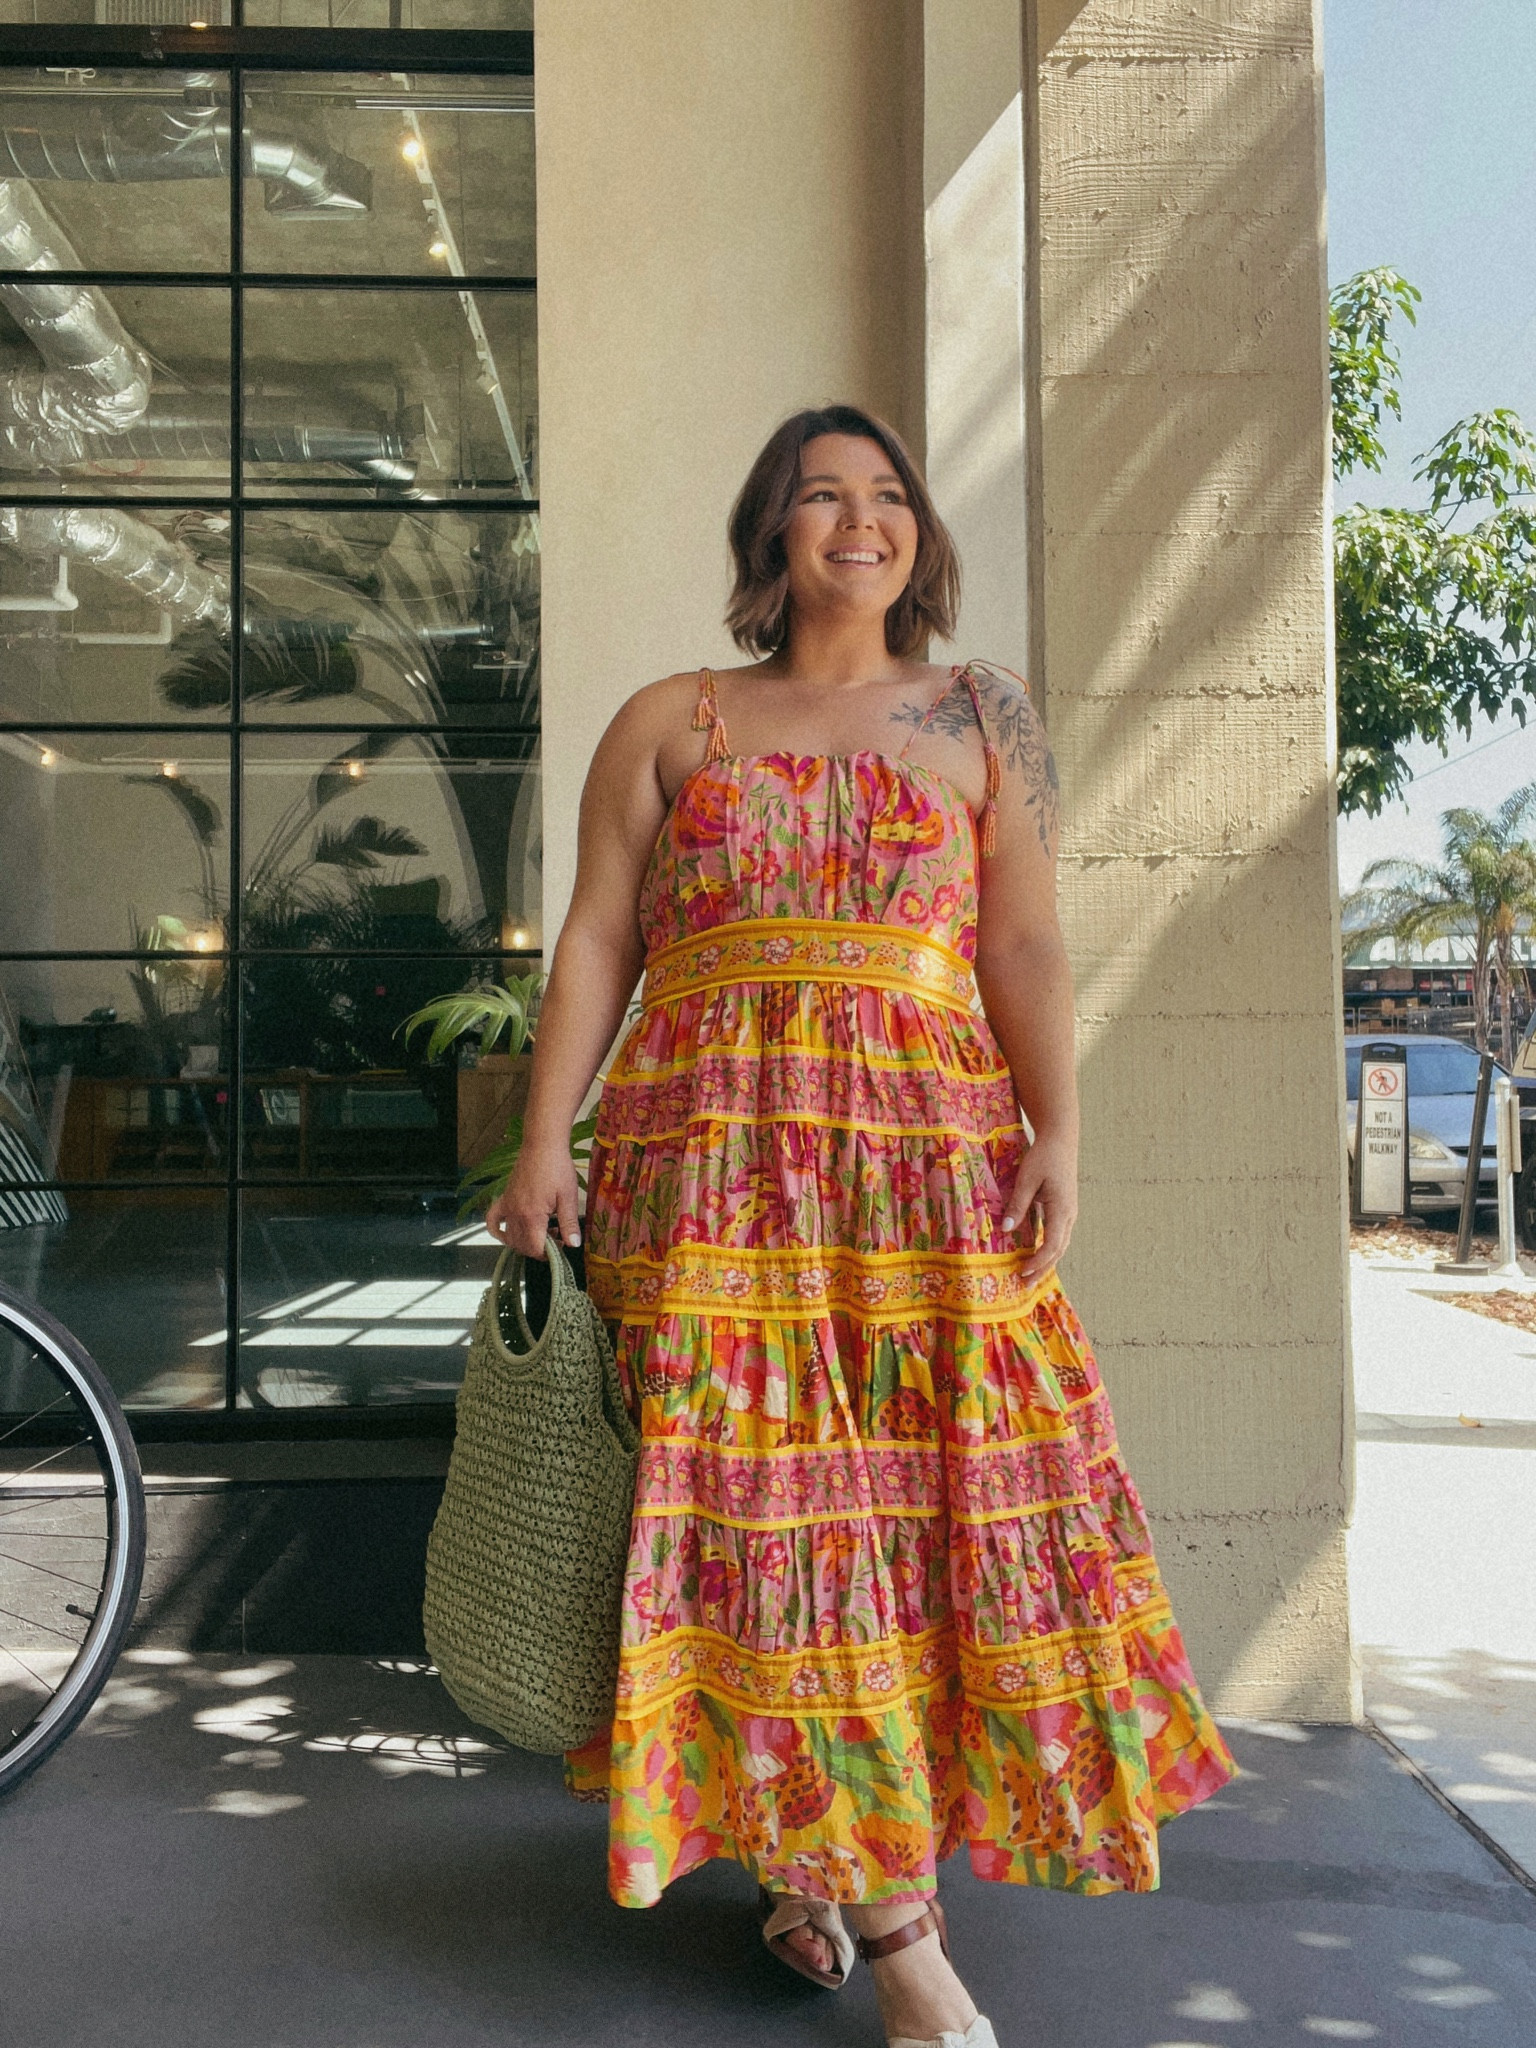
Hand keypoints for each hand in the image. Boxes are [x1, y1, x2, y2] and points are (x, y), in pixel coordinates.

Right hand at [484, 1139, 583, 1258]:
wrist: (542, 1145)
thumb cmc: (557, 1167)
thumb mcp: (569, 1197)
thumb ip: (569, 1223)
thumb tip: (574, 1244)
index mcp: (532, 1216)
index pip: (535, 1248)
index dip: (549, 1254)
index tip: (562, 1246)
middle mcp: (515, 1214)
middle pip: (522, 1246)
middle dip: (539, 1249)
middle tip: (556, 1239)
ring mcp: (507, 1207)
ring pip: (510, 1238)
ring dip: (525, 1242)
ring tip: (543, 1232)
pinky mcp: (504, 1199)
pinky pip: (493, 1221)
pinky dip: (498, 1231)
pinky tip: (508, 1233)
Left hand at [1000, 1129, 1077, 1284]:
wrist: (1060, 1139)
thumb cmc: (1044, 1157)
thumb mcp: (1026, 1179)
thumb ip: (1018, 1205)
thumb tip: (1006, 1229)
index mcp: (1062, 1209)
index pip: (1053, 1244)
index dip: (1038, 1262)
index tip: (1023, 1271)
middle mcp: (1069, 1215)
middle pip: (1058, 1250)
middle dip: (1042, 1269)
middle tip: (1024, 1285)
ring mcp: (1068, 1212)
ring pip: (1060, 1244)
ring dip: (1046, 1262)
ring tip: (1030, 1277)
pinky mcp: (1063, 1209)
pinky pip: (1057, 1235)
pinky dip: (1048, 1250)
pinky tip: (1036, 1256)